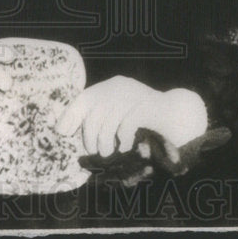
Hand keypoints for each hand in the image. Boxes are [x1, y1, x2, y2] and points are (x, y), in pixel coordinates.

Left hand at [55, 76, 207, 156]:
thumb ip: (96, 117)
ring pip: (109, 121)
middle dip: (91, 137)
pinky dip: (123, 138)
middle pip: (94, 113)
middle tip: (96, 151)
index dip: (71, 114)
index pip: (84, 97)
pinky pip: (126, 124)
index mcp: (110, 86)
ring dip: (106, 142)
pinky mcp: (147, 105)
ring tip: (109, 152)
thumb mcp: (117, 114)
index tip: (63, 131)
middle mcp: (120, 86)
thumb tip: (63, 128)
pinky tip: (126, 146)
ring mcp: (134, 94)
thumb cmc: (142, 118)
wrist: (175, 113)